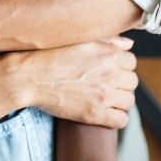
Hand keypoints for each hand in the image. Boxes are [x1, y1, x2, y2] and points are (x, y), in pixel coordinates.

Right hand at [4, 37, 137, 128]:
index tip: (109, 70)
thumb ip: (109, 40)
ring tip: (103, 99)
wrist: (28, 76)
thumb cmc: (49, 55)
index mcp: (109, 53)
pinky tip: (104, 113)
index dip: (120, 66)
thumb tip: (130, 45)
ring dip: (119, 101)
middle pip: (132, 82)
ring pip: (129, 101)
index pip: (132, 62)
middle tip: (105, 85)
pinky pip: (121, 120)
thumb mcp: (79, 40)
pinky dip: (115, 118)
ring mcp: (104, 95)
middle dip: (121, 83)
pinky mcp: (95, 114)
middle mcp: (111, 74)